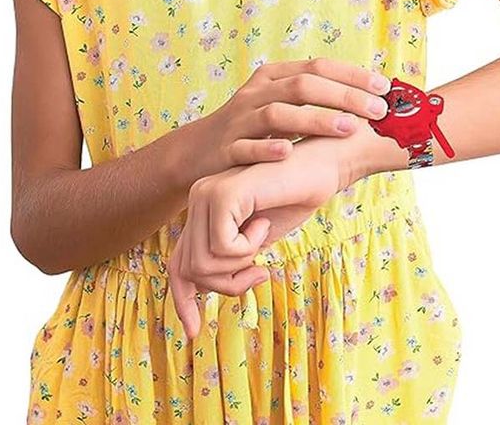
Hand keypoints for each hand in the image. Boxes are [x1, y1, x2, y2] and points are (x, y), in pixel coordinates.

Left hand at [168, 134, 351, 338]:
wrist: (321, 168)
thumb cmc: (294, 201)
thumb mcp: (253, 240)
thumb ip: (228, 260)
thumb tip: (200, 291)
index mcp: (202, 209)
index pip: (178, 263)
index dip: (183, 300)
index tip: (195, 331)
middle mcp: (197, 199)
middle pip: (190, 270)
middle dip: (227, 284)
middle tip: (258, 273)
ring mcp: (206, 194)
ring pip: (204, 264)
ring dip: (240, 265)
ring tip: (262, 240)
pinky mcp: (221, 195)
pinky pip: (223, 248)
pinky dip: (249, 247)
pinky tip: (262, 222)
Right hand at [188, 57, 391, 181]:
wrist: (199, 152)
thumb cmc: (253, 129)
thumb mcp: (279, 104)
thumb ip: (314, 99)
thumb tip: (369, 101)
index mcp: (273, 76)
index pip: (317, 66)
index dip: (352, 74)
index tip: (384, 88)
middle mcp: (257, 92)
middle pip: (304, 85)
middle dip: (344, 96)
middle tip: (378, 111)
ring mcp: (240, 119)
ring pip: (278, 113)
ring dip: (315, 119)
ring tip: (347, 128)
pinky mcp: (227, 148)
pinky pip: (247, 146)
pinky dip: (267, 148)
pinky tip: (288, 152)